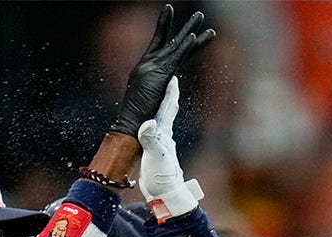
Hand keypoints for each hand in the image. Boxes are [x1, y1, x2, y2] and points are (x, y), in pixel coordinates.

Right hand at [109, 4, 214, 137]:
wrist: (131, 126)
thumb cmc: (140, 121)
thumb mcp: (153, 103)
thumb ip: (163, 93)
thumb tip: (172, 86)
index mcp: (146, 70)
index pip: (165, 49)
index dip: (175, 36)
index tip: (185, 27)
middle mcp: (148, 65)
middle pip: (172, 43)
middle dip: (186, 29)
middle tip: (199, 16)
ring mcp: (152, 68)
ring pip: (176, 46)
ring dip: (190, 30)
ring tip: (200, 16)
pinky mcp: (159, 74)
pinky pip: (176, 57)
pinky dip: (185, 46)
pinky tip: (193, 36)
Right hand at [138, 77, 202, 221]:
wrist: (165, 196)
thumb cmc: (162, 178)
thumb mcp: (155, 157)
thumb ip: (150, 139)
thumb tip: (148, 123)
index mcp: (165, 134)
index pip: (168, 109)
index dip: (170, 92)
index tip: (172, 77)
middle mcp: (164, 137)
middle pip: (166, 112)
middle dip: (167, 96)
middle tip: (167, 82)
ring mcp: (160, 145)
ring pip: (160, 121)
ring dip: (160, 109)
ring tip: (157, 99)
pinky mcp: (153, 154)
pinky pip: (152, 133)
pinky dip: (151, 125)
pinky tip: (149, 126)